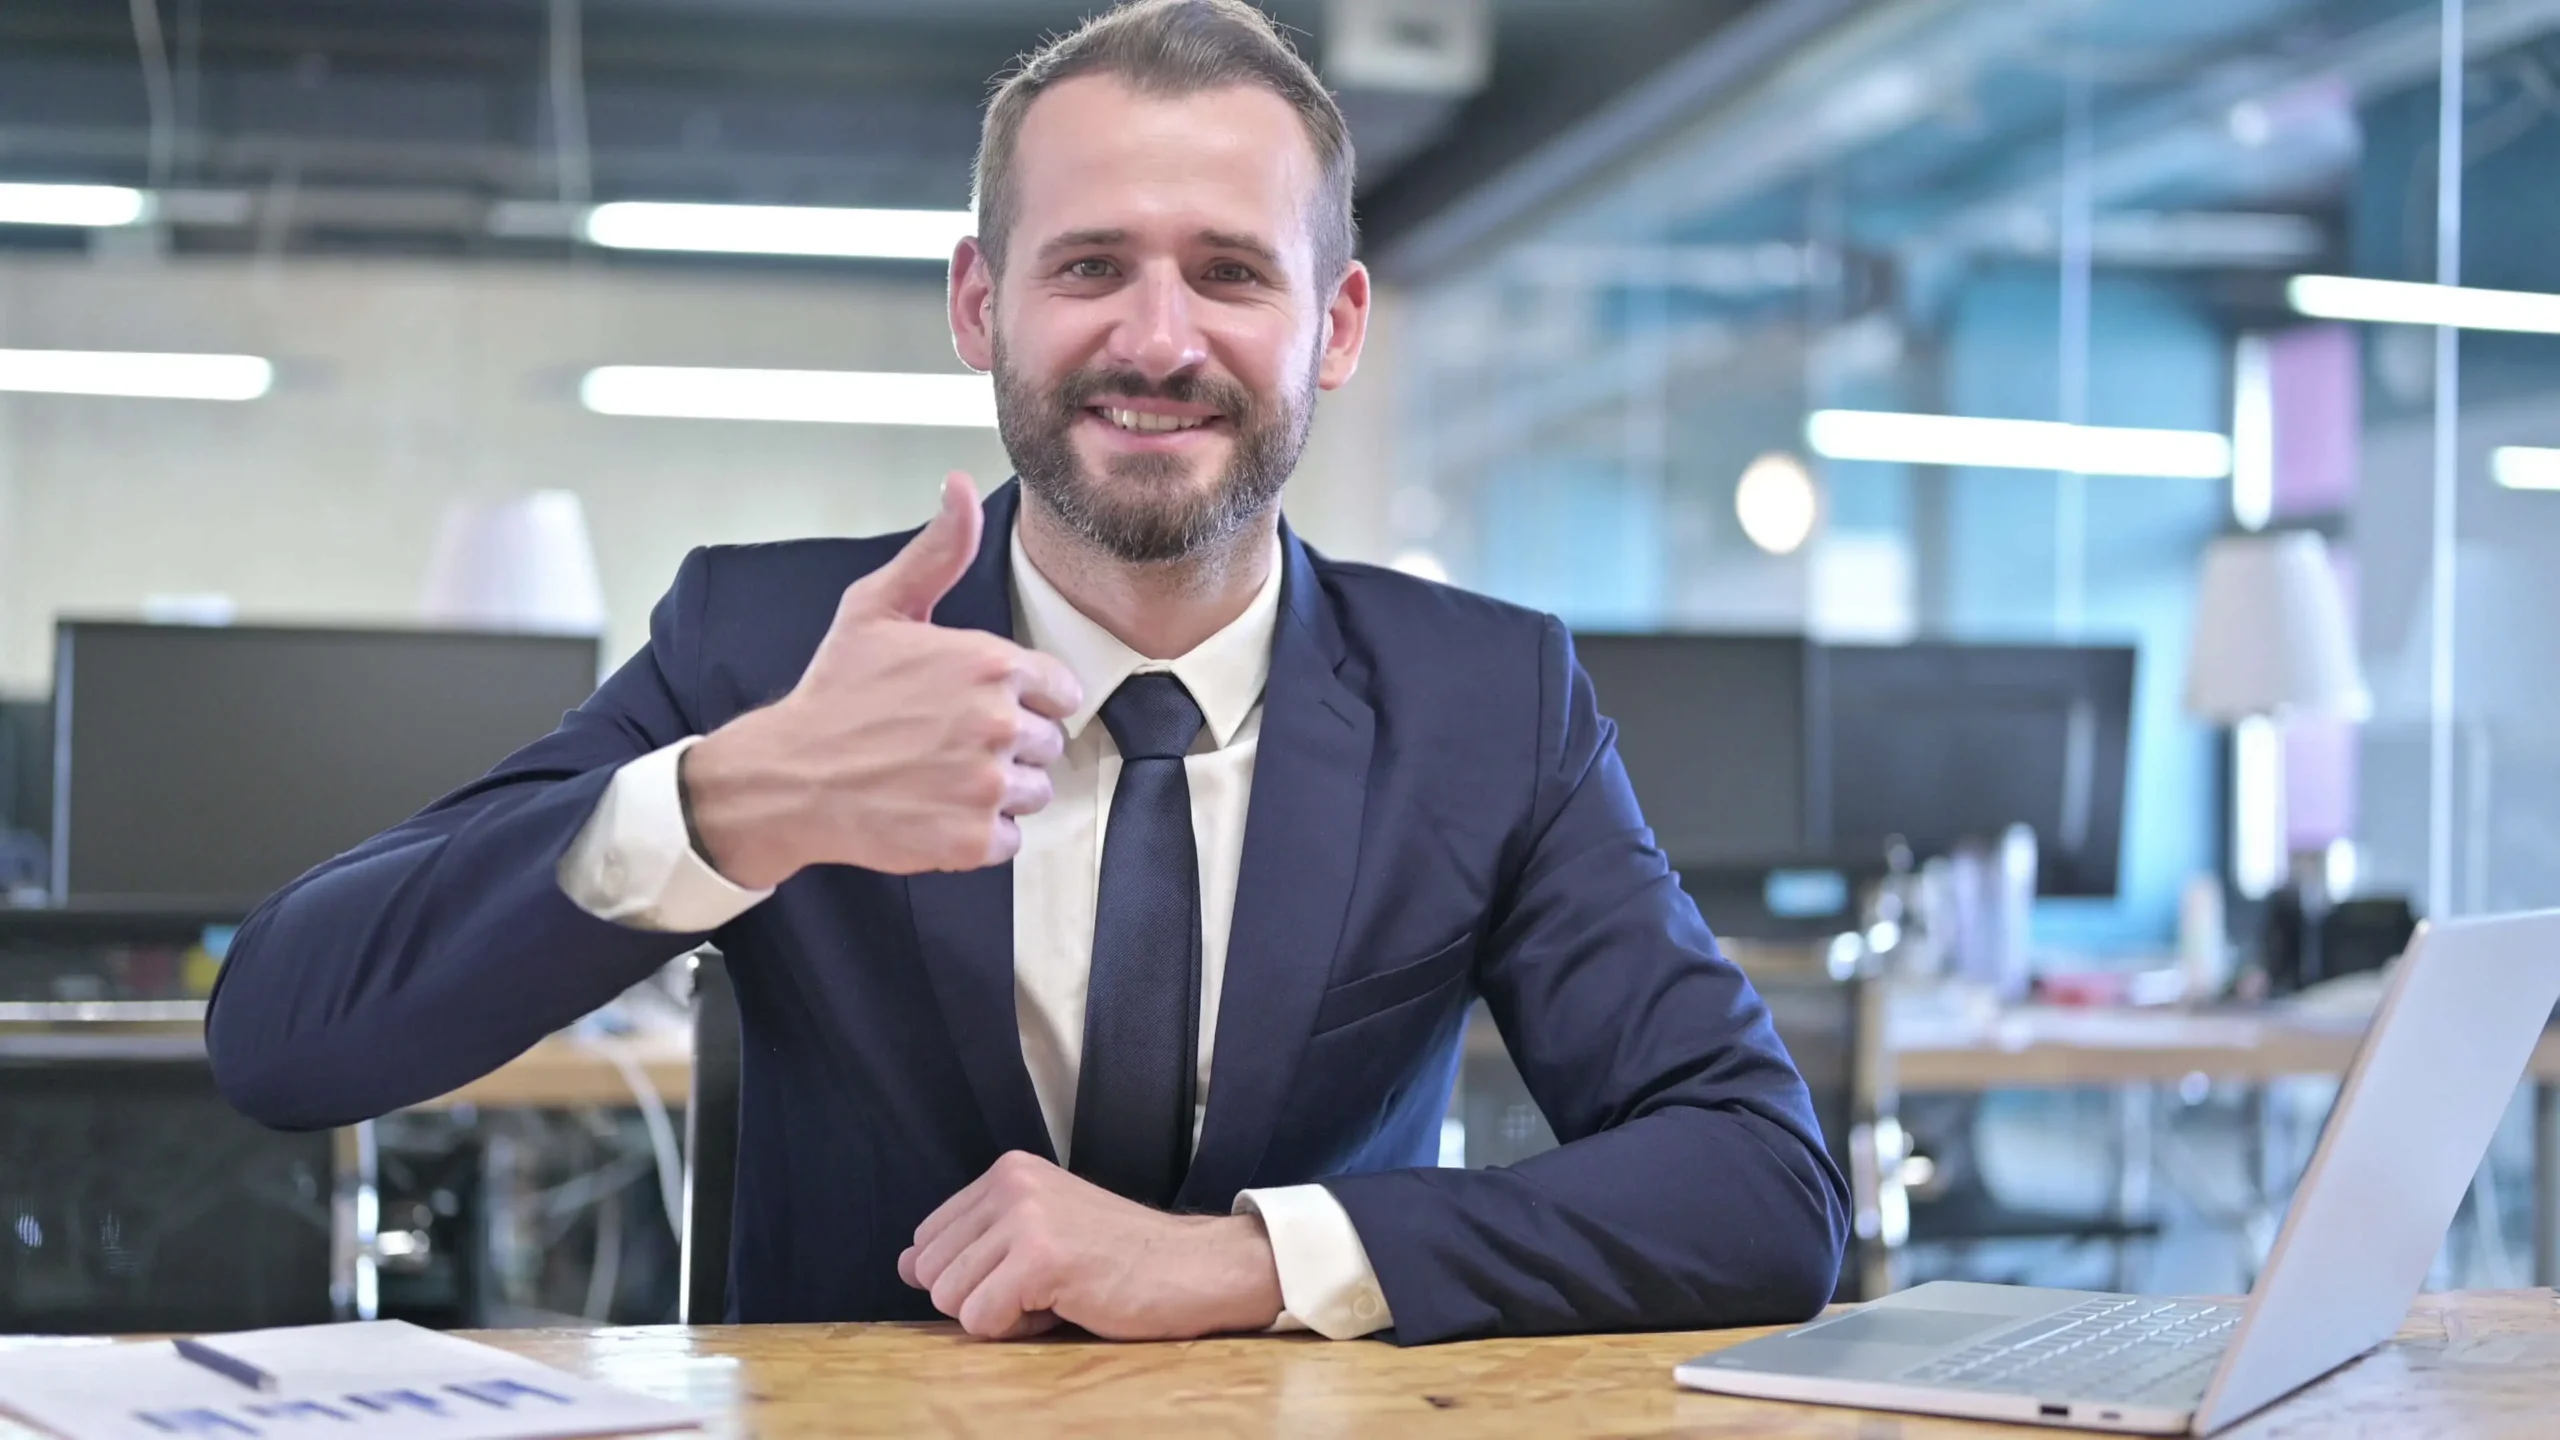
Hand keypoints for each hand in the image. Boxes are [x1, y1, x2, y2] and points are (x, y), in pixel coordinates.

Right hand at [682, 473, 1082, 886]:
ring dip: (998, 789)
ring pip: (1034, 791)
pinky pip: (1010, 838)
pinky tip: (937, 809)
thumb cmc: (835, 691)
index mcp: (989, 664)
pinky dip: (980, 834)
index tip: (979, 704)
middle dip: (1010, 744)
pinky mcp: (973, 840)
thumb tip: (962, 486)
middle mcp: (997, 724)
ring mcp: (986, 785)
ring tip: (941, 775)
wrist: (788, 777)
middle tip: (949, 742)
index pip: (1060, 690)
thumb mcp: (878, 606)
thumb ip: (937, 551)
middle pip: (1048, 743)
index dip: (1023, 698)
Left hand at [898, 1151, 1285, 1340]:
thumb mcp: (1035, 1234)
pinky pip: (981, 1320)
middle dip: (978, 1297)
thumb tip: (904, 1264)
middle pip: (930, 1273)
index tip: (1025, 1271)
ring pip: (950, 1299)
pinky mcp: (1039, 1257)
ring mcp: (1024, 1217)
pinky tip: (1063, 1305)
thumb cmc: (1118, 1258)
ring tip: (1055, 1293)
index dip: (970, 1275)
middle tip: (1041, 1286)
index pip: (926, 1241)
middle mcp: (1009, 1183)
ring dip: (1000, 1314)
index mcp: (1006, 1172)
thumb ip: (971, 1245)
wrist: (1190, 1267)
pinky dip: (1017, 1329)